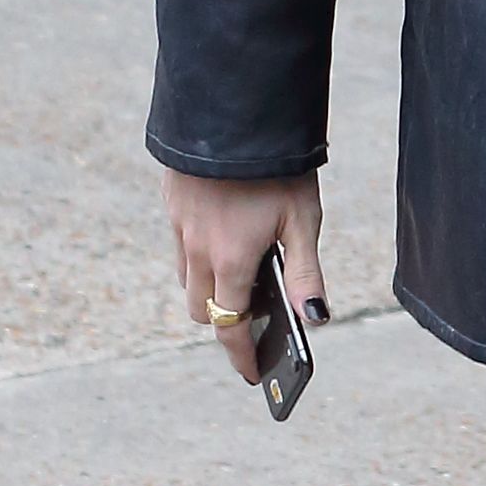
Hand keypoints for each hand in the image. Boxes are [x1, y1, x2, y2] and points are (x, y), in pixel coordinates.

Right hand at [164, 167, 325, 379]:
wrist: (235, 110)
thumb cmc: (278, 167)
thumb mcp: (303, 219)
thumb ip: (305, 274)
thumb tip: (314, 319)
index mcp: (231, 260)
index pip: (229, 327)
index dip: (241, 356)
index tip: (254, 376)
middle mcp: (198, 249)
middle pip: (202, 310)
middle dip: (224, 324)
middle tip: (252, 325)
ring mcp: (179, 226)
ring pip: (187, 278)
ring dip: (209, 290)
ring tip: (242, 280)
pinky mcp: (172, 203)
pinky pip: (180, 245)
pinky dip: (198, 256)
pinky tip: (225, 238)